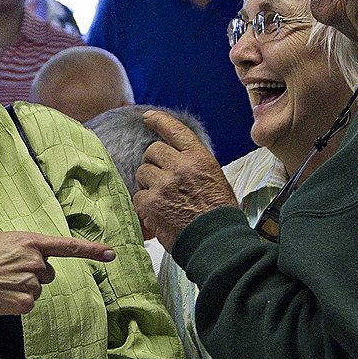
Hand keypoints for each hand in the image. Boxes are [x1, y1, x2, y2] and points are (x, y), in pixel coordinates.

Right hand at [0, 231, 114, 314]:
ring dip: (23, 287)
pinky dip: (18, 301)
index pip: (68, 246)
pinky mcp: (26, 302)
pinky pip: (29, 302)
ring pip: (37, 288)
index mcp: (31, 242)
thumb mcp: (1, 239)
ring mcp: (31, 282)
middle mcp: (35, 261)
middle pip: (48, 272)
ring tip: (2, 282)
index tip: (111, 254)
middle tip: (10, 271)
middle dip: (33, 273)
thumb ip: (23, 245)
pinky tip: (3, 294)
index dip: (92, 250)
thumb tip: (35, 254)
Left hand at [133, 110, 237, 251]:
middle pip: (152, 151)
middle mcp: (181, 166)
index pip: (175, 130)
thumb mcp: (214, 179)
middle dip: (153, 163)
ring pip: (142, 172)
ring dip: (148, 183)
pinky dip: (144, 204)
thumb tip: (175, 158)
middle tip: (162, 178)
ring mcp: (164, 184)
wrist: (216, 241)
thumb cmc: (219, 214)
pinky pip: (138, 196)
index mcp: (199, 158)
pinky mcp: (151, 203)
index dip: (159, 120)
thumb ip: (193, 165)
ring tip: (163, 198)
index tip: (148, 117)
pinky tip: (158, 212)